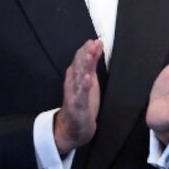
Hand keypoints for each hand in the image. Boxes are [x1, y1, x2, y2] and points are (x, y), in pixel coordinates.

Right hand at [54, 39, 101, 153]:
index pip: (80, 60)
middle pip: (78, 66)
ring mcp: (74, 94)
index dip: (87, 50)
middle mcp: (73, 84)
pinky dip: (83, 86)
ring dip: (83, 66)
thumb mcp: (89, 81)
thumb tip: (95, 46)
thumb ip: (91, 64)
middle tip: (92, 43)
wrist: (73, 128)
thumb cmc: (83, 103)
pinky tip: (87, 78)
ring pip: (78, 77)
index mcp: (76, 77)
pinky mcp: (77, 106)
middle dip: (85, 54)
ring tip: (89, 55)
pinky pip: (80, 95)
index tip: (95, 40)